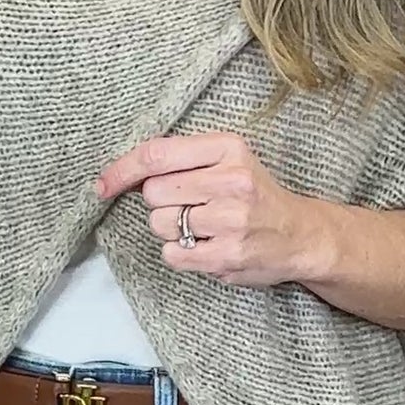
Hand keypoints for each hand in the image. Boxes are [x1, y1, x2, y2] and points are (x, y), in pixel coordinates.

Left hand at [92, 127, 321, 287]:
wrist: (301, 234)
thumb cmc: (256, 195)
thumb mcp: (229, 160)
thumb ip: (183, 160)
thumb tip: (125, 174)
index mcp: (228, 148)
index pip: (157, 155)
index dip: (122, 170)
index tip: (103, 185)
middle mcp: (231, 181)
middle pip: (153, 194)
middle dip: (161, 203)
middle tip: (190, 206)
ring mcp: (230, 221)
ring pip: (160, 225)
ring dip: (172, 230)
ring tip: (204, 227)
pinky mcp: (227, 255)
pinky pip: (173, 254)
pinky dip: (181, 253)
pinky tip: (206, 246)